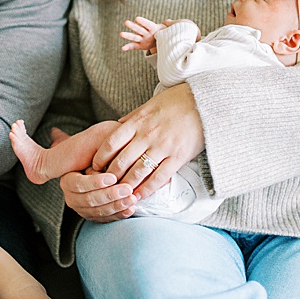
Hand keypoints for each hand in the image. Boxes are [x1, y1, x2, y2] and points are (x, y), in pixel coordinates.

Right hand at [59, 168, 136, 222]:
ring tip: (132, 199)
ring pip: (98, 211)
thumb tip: (113, 171)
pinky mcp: (92, 217)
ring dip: (117, 206)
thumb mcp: (93, 159)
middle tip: (127, 189)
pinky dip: (119, 215)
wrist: (92, 173)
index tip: (113, 177)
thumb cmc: (94, 162)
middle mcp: (71, 198)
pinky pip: (105, 219)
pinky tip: (130, 209)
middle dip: (110, 195)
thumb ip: (99, 164)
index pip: (79, 184)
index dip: (96, 182)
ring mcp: (81, 210)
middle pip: (89, 200)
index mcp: (68, 181)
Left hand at [90, 82, 204, 201]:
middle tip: (103, 185)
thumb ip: (132, 118)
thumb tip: (115, 126)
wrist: (204, 102)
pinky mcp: (178, 157)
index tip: (94, 167)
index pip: (111, 142)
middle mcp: (147, 135)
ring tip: (119, 195)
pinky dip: (147, 190)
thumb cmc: (176, 102)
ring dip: (126, 186)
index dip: (100, 157)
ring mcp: (163, 147)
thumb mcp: (149, 105)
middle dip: (110, 176)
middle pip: (121, 161)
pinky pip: (159, 177)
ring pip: (138, 172)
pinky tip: (139, 196)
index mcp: (138, 122)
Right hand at [120, 16, 166, 54]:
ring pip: (134, 36)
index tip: (137, 18)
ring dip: (127, 35)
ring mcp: (142, 38)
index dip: (143, 22)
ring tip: (121, 33)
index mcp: (153, 27)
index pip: (148, 24)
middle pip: (139, 29)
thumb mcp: (170, 29)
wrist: (162, 40)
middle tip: (126, 22)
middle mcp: (145, 32)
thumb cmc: (167, 32)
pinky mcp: (140, 45)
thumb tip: (169, 21)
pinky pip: (133, 46)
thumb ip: (169, 25)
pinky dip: (128, 47)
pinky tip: (122, 48)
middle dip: (133, 26)